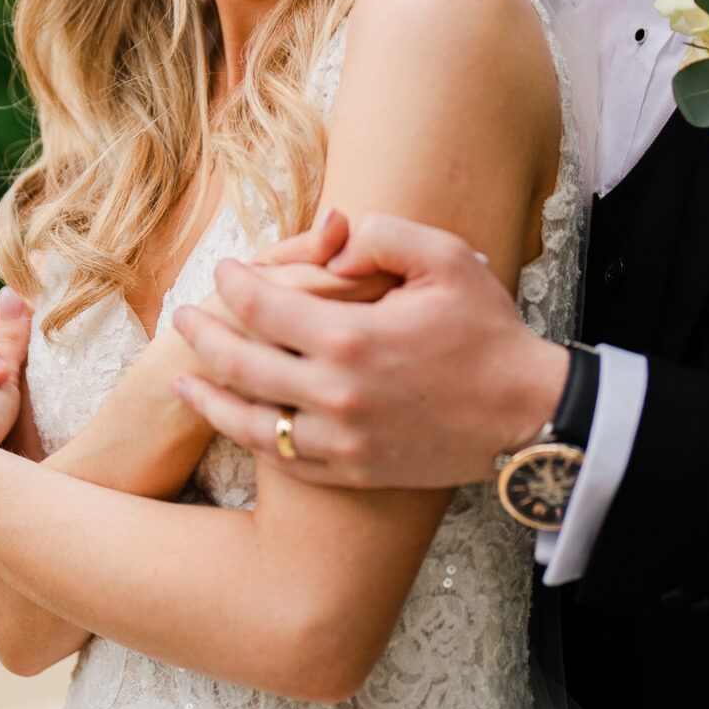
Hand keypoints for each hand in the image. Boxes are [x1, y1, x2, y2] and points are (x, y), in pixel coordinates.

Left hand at [171, 211, 567, 487]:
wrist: (527, 415)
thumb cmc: (488, 332)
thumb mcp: (447, 259)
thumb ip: (382, 237)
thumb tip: (328, 251)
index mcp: (352, 337)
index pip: (263, 305)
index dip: (233, 284)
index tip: (222, 270)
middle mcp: (336, 394)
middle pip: (241, 364)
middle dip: (203, 336)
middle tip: (181, 319)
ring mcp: (342, 440)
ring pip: (251, 422)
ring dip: (209, 398)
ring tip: (181, 381)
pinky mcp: (354, 471)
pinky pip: (285, 459)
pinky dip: (251, 438)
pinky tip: (235, 421)